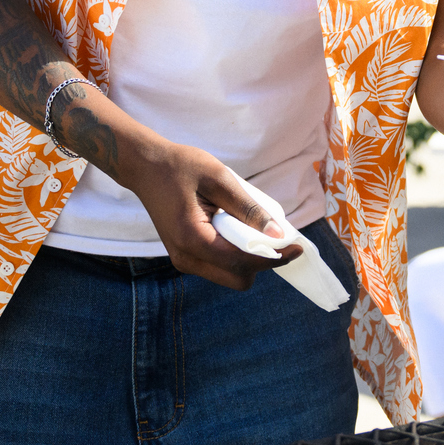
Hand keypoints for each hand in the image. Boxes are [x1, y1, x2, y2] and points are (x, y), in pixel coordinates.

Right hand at [123, 139, 303, 290]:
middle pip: (239, 278)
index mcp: (193, 239)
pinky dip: (235, 254)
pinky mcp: (185, 256)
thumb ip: (248, 207)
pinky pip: (219, 266)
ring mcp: (183, 260)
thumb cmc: (180, 166)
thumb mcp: (219, 178)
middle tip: (275, 236)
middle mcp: (186, 258)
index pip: (243, 262)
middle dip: (262, 261)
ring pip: (230, 275)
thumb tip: (278, 233)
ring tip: (253, 227)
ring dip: (249, 258)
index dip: (275, 258)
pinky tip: (238, 229)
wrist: (145, 167)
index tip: (298, 247)